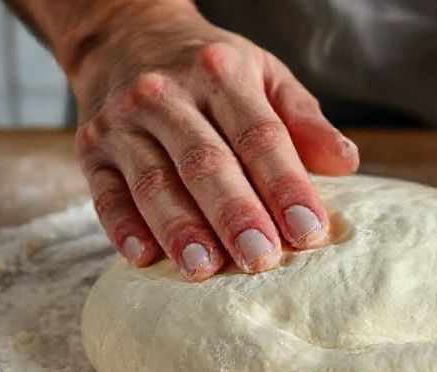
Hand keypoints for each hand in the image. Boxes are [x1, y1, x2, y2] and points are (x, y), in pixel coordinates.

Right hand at [66, 1, 358, 278]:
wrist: (125, 37)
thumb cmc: (210, 71)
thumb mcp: (263, 75)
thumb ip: (302, 119)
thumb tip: (346, 163)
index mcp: (220, 74)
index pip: (259, 135)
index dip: (285, 184)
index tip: (309, 229)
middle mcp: (166, 95)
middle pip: (205, 162)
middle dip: (235, 214)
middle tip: (261, 260)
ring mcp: (122, 123)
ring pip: (154, 182)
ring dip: (180, 229)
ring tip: (205, 269)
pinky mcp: (90, 151)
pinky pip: (105, 195)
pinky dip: (123, 229)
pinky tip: (144, 258)